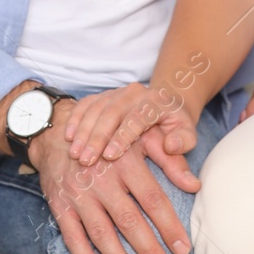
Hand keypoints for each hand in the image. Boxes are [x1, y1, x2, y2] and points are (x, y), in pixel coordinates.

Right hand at [32, 109, 194, 253]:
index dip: (169, 225)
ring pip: (101, 233)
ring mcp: (79, 194)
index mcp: (124, 161)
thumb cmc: (109, 137)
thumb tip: (194, 184)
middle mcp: (101, 178)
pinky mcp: (60, 205)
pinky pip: (73, 236)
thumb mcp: (141, 137)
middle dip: (149, 250)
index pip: (152, 198)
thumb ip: (169, 160)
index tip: (183, 248)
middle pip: (128, 221)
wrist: (58, 133)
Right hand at [63, 82, 197, 166]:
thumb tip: (172, 146)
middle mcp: (133, 92)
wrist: (165, 104)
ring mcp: (116, 92)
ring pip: (95, 108)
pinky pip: (85, 104)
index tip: (110, 156)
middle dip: (97, 137)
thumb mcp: (185, 136)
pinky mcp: (102, 95)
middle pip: (112, 112)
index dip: (123, 135)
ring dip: (83, 131)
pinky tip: (68, 137)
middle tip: (86, 160)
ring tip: (75, 154)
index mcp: (155, 101)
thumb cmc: (173, 126)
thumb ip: (183, 144)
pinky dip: (76, 120)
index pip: (137, 116)